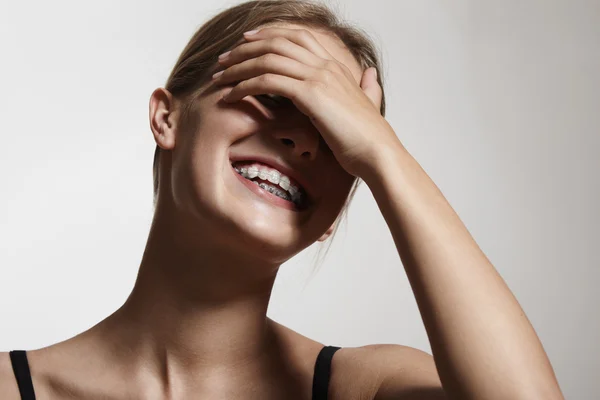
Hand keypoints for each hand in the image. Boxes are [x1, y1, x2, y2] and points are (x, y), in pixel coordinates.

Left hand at [212, 27, 401, 177]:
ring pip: (268, 59)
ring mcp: (318, 77)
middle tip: (223, 60)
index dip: (268, 36)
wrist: (377, 153)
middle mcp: (325, 66)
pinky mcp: (309, 94)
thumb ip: (367, 88)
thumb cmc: (369, 138)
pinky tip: (231, 96)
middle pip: (277, 43)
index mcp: (335, 67)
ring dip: (239, 67)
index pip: (297, 37)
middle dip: (245, 49)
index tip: (246, 43)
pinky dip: (245, 86)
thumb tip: (370, 76)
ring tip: (219, 78)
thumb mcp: (369, 105)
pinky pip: (268, 81)